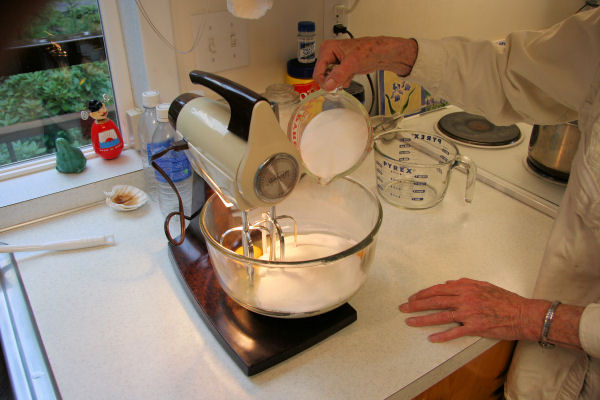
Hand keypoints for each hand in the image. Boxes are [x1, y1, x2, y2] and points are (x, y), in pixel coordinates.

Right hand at [313, 37, 417, 90]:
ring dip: (339, 81)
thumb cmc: (370, 50)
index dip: (324, 82)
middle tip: (344, 78)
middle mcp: (329, 54)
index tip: (332, 87)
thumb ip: (339, 75)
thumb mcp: (353, 63)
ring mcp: (334, 61)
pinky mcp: (340, 67)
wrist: (382, 54)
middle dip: (333, 81)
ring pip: (329, 79)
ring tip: (349, 74)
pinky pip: (336, 80)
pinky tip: (351, 76)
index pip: (318, 71)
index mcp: (327, 49)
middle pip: (322, 76)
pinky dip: (343, 81)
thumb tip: (328, 85)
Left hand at [398, 278, 548, 342]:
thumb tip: (447, 285)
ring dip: (422, 319)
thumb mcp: (483, 285)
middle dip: (416, 305)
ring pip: (440, 316)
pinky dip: (442, 335)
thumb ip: (464, 284)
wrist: (522, 313)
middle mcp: (465, 298)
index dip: (423, 294)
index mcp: (465, 287)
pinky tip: (431, 338)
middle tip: (403, 308)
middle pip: (434, 301)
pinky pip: (455, 332)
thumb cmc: (504, 299)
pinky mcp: (474, 327)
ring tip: (410, 322)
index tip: (412, 297)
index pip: (438, 290)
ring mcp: (469, 313)